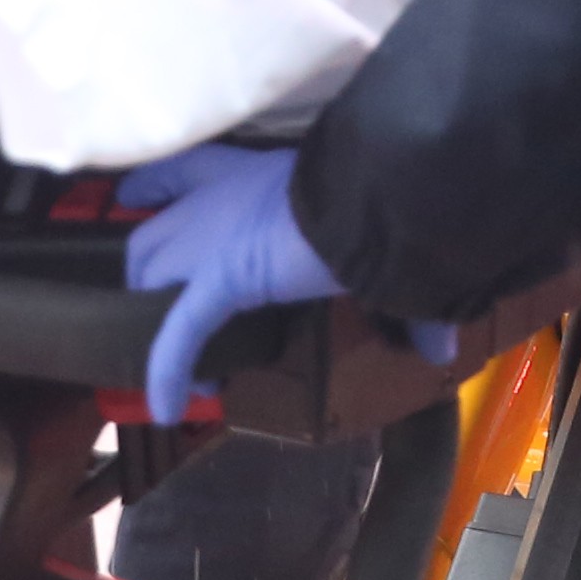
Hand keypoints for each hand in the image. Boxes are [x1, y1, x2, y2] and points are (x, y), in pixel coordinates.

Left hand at [115, 142, 413, 423]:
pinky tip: (164, 407)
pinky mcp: (217, 280)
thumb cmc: (372, 194)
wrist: (371, 189)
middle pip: (148, 235)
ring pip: (145, 275)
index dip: (152, 192)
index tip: (137, 205)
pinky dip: (166, 370)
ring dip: (147, 318)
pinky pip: (177, 331)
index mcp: (247, 171)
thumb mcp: (368, 228)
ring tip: (173, 364)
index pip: (180, 172)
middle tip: (158, 315)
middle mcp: (216, 198)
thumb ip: (395, 286)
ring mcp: (210, 239)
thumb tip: (443, 350)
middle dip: (142, 276)